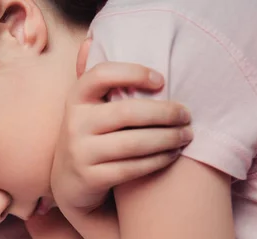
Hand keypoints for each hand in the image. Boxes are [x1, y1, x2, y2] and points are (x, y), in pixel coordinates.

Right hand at [51, 39, 192, 213]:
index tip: (162, 81)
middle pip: (127, 112)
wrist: (69, 181)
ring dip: (167, 139)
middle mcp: (74, 124)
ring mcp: (81, 152)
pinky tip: (172, 154)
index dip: (134, 73)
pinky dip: (158, 161)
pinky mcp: (91, 178)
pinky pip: (132, 168)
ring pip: (133, 143)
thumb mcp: (86, 107)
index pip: (102, 75)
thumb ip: (95, 79)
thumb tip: (91, 39)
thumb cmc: (89, 135)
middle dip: (165, 114)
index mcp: (76, 98)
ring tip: (186, 136)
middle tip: (187, 115)